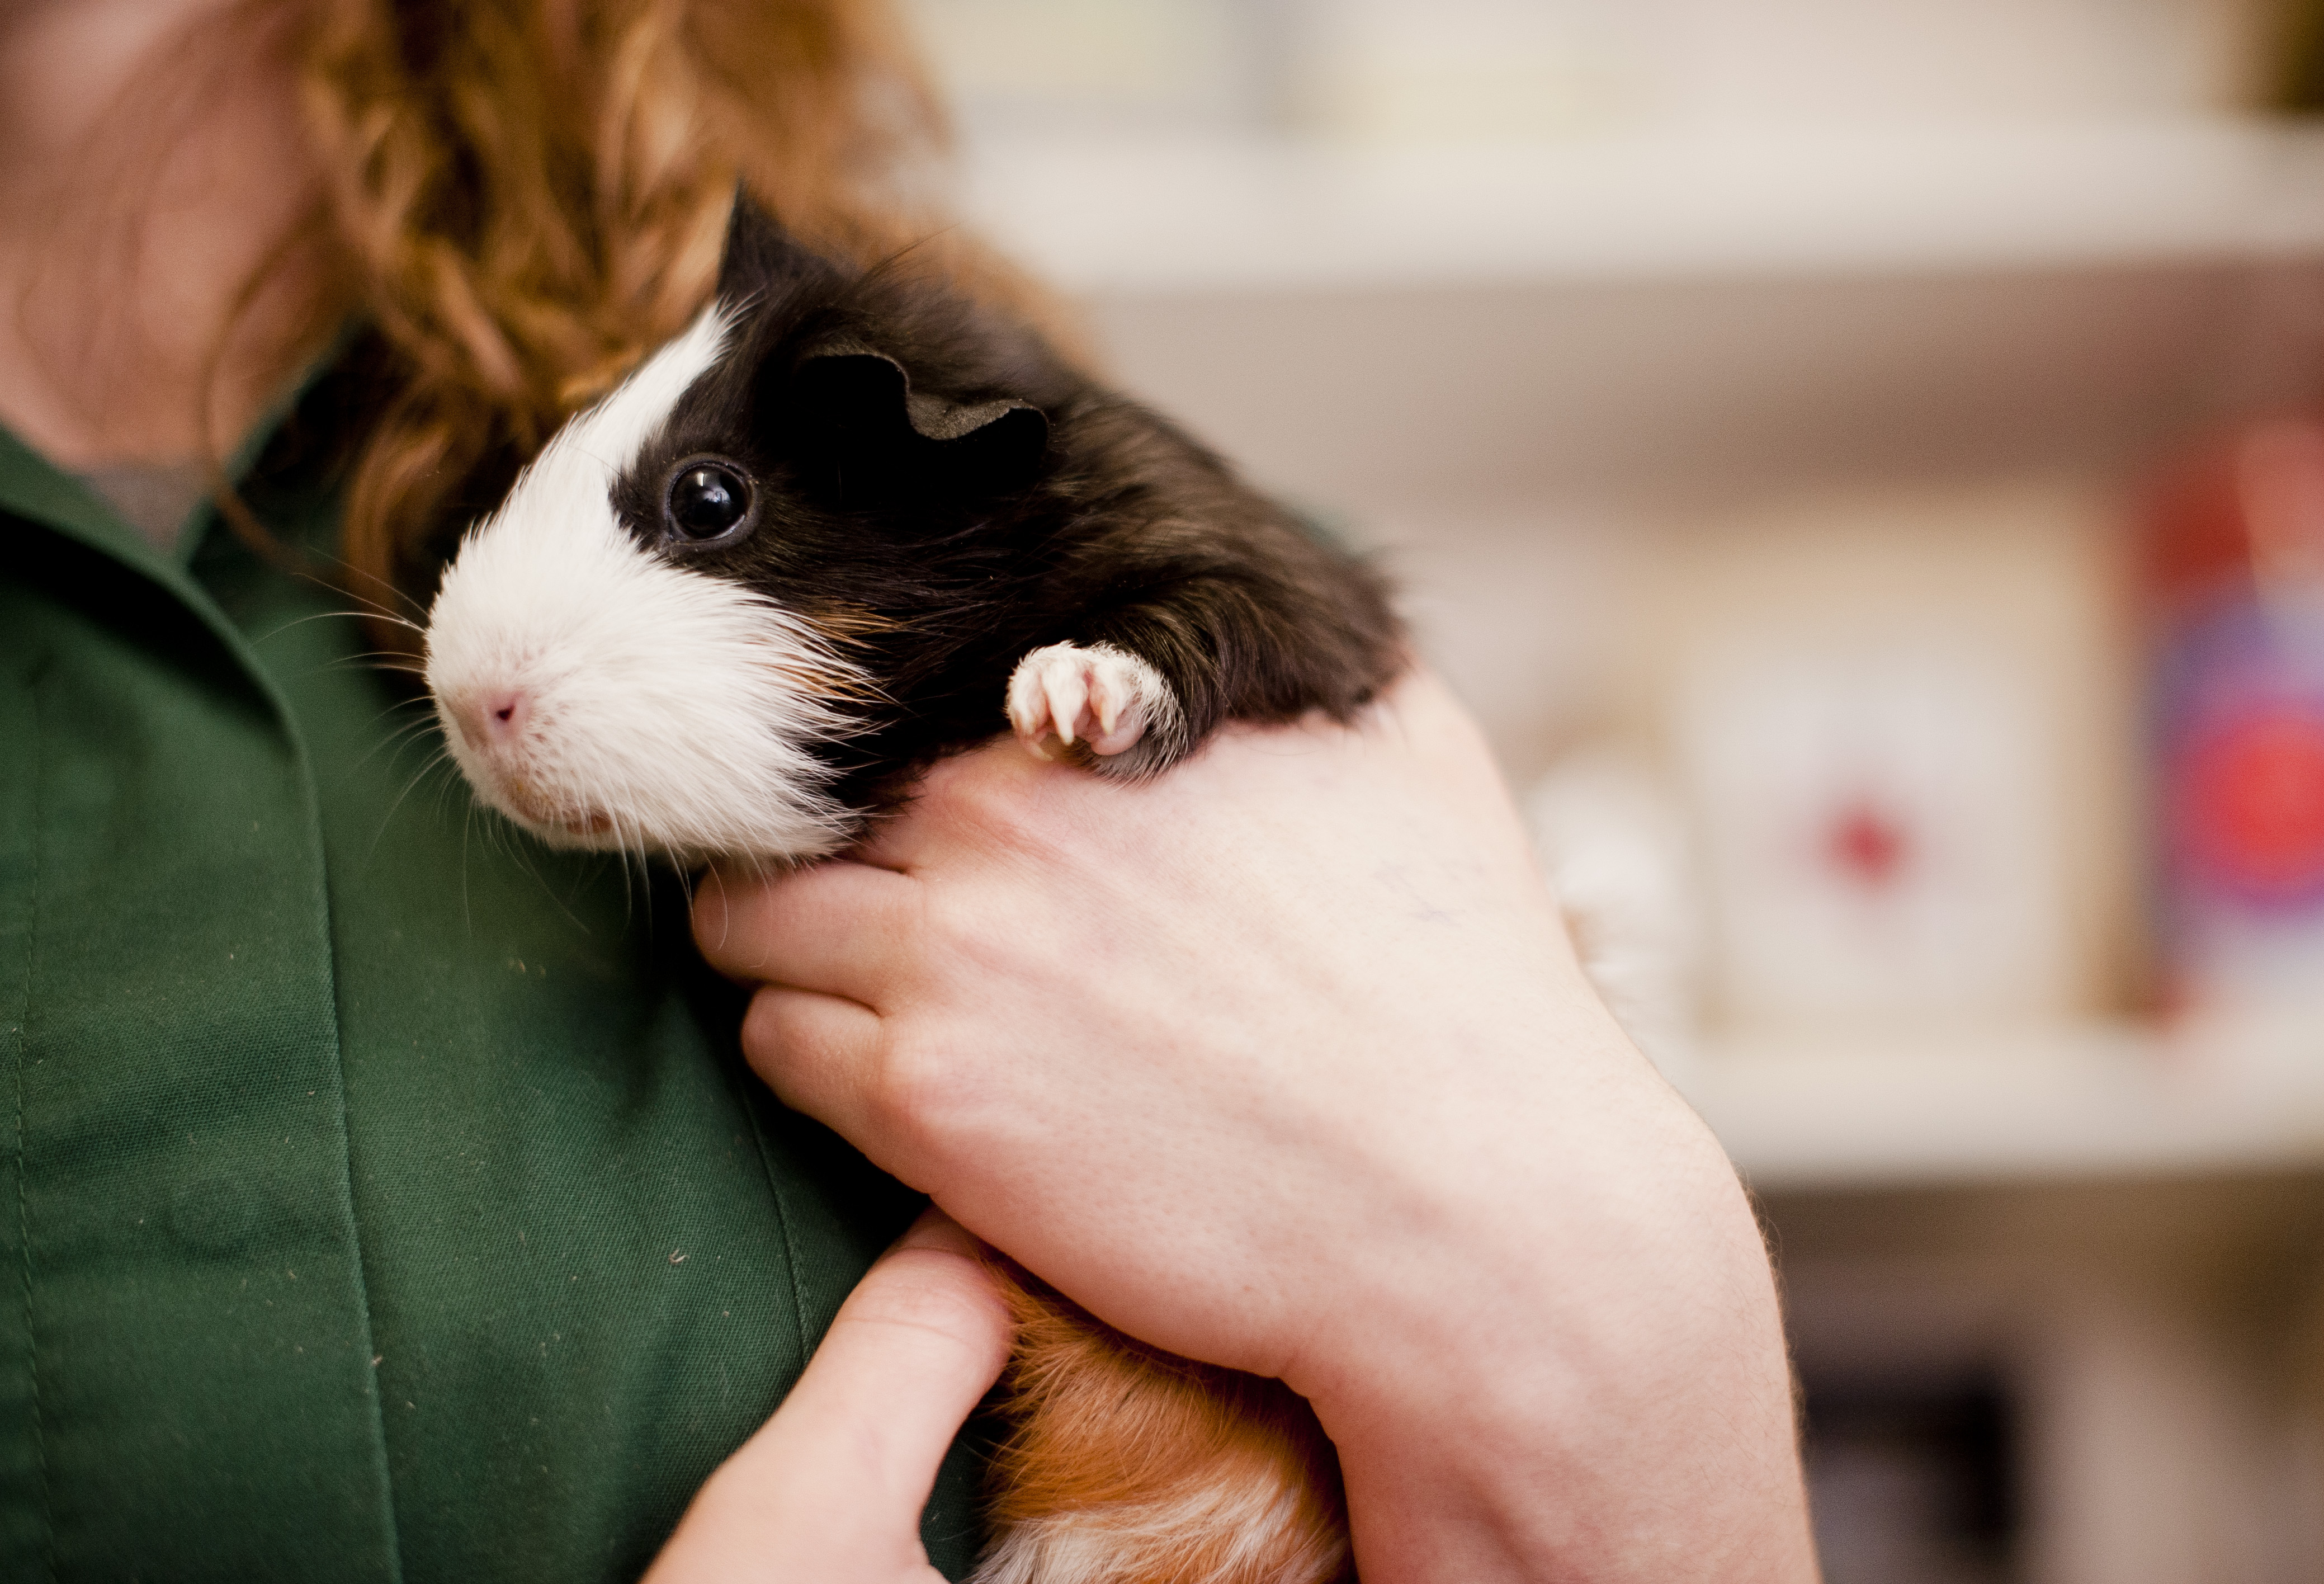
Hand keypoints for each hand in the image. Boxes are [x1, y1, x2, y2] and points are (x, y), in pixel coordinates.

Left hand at [695, 670, 1813, 1582]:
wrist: (1468, 1201)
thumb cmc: (1454, 983)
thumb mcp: (1407, 752)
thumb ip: (1290, 659)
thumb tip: (1254, 581)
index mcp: (1094, 725)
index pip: (898, 711)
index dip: (898, 770)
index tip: (919, 822)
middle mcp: (998, 820)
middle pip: (801, 808)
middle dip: (827, 854)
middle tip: (877, 914)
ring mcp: (947, 962)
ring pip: (752, 925)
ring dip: (795, 953)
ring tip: (871, 1000)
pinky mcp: (926, 1107)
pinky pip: (778, 1047)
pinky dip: (815, 1058)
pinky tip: (904, 1084)